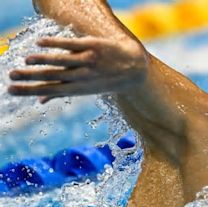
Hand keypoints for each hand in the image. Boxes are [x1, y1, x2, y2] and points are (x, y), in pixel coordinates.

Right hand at [9, 37, 147, 102]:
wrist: (134, 68)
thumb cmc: (106, 79)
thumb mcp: (85, 90)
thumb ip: (61, 92)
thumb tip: (39, 102)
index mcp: (78, 88)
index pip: (49, 90)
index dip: (29, 91)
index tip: (11, 90)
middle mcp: (83, 76)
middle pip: (52, 77)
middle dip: (30, 78)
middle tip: (10, 76)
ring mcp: (89, 61)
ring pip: (62, 61)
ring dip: (43, 60)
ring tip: (26, 61)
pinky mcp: (94, 46)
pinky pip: (73, 45)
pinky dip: (57, 44)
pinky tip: (41, 43)